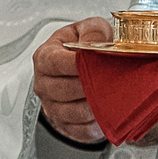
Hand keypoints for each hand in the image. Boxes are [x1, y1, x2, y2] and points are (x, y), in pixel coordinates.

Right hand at [32, 17, 112, 143]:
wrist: (89, 63)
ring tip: (113, 96)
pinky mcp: (65, 125)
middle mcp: (43, 84)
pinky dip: (97, 124)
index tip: (97, 63)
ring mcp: (51, 107)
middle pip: (64, 90)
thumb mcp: (91, 28)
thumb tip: (93, 45)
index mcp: (44, 57)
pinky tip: (108, 113)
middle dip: (90, 86)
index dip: (76, 64)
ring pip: (73, 112)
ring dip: (96, 106)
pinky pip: (80, 131)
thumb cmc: (87, 45)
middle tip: (112, 81)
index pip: (55, 63)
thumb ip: (93, 31)